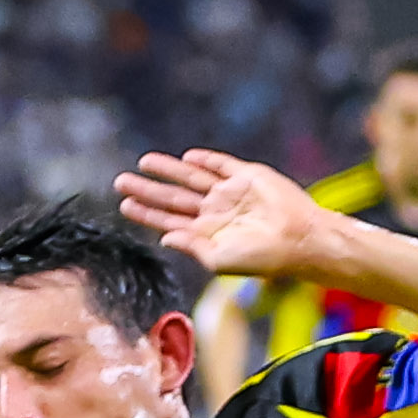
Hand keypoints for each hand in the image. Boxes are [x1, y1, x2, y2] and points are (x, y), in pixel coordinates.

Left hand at [114, 150, 334, 281]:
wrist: (298, 240)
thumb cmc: (262, 258)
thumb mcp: (218, 259)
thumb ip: (191, 247)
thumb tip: (164, 238)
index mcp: (207, 234)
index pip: (169, 222)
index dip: (146, 214)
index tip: (124, 205)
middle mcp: (216, 212)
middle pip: (174, 198)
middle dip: (147, 190)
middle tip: (120, 181)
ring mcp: (231, 193)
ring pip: (192, 178)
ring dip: (169, 170)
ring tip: (144, 162)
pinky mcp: (247, 176)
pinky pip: (222, 165)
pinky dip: (205, 159)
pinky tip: (187, 157)